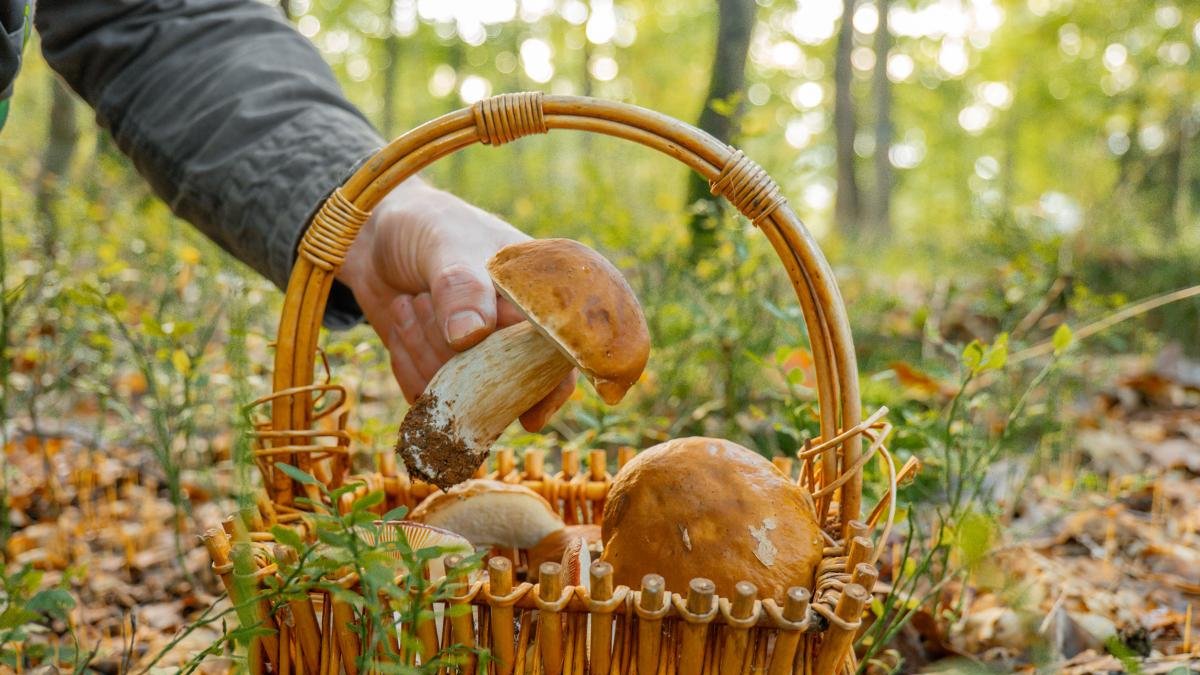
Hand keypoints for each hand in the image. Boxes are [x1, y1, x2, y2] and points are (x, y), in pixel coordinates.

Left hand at [336, 178, 574, 430]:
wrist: (376, 235)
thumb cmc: (428, 227)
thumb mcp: (446, 244)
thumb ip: (461, 285)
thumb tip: (470, 337)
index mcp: (535, 301)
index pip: (558, 356)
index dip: (551, 388)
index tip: (530, 416)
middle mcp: (514, 334)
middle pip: (505, 384)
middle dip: (459, 359)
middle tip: (420, 303)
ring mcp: (478, 358)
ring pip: (463, 394)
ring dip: (426, 354)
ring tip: (411, 302)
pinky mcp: (443, 372)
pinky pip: (431, 397)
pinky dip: (409, 367)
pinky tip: (401, 323)